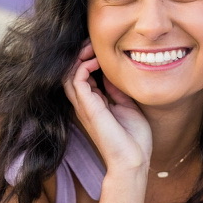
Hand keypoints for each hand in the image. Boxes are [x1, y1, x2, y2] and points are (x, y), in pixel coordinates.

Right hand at [63, 43, 151, 172]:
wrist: (134, 159)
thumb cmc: (134, 138)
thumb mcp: (127, 105)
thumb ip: (117, 89)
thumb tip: (111, 72)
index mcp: (94, 102)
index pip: (83, 74)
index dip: (89, 57)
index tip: (102, 47)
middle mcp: (85, 103)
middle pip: (71, 71)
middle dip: (80, 53)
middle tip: (93, 43)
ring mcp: (84, 105)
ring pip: (69, 73)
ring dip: (79, 56)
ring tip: (93, 48)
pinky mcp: (88, 108)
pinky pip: (76, 79)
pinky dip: (84, 66)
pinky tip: (98, 61)